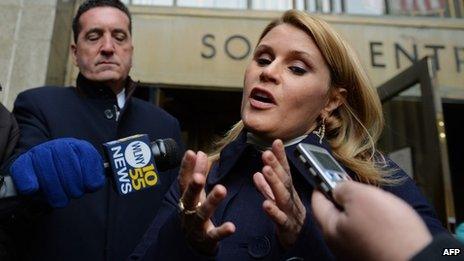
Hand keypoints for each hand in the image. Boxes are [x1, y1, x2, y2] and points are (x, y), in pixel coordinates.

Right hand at [10, 138, 104, 207]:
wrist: (44, 177)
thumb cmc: (70, 179)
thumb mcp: (87, 177)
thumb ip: (94, 179)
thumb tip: (94, 184)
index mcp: (78, 146)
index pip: (86, 154)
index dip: (89, 173)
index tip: (89, 187)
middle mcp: (59, 145)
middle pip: (66, 162)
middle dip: (72, 184)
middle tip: (74, 194)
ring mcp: (39, 151)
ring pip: (46, 168)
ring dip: (55, 189)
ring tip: (60, 199)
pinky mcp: (22, 162)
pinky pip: (23, 170)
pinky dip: (28, 181)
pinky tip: (34, 189)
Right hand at [178, 150, 234, 254]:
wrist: (192, 242)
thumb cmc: (194, 211)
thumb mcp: (196, 192)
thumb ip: (198, 172)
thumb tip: (199, 152)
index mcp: (186, 197)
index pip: (183, 180)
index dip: (186, 167)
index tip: (190, 153)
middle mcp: (188, 210)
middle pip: (189, 197)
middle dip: (194, 186)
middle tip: (199, 177)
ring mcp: (196, 225)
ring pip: (202, 213)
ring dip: (211, 202)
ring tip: (222, 189)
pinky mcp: (206, 239)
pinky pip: (214, 235)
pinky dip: (222, 231)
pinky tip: (231, 227)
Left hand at [253, 139, 305, 248]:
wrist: (299, 241)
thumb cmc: (288, 216)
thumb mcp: (275, 199)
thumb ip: (266, 187)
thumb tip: (257, 173)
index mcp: (288, 190)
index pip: (284, 171)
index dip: (280, 157)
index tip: (276, 142)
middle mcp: (291, 198)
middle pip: (284, 180)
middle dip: (276, 166)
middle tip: (267, 153)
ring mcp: (290, 211)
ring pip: (283, 196)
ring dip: (274, 182)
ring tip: (266, 170)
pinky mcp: (286, 226)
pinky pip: (280, 219)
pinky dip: (273, 211)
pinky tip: (265, 204)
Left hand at [311, 181, 431, 260]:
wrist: (418, 259)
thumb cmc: (390, 233)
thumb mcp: (362, 197)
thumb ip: (343, 188)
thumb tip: (336, 187)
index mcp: (330, 229)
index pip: (317, 201)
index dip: (322, 183)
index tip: (327, 172)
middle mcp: (339, 243)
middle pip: (334, 212)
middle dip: (344, 196)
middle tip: (356, 184)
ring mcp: (354, 250)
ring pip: (351, 222)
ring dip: (360, 209)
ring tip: (376, 201)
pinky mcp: (371, 253)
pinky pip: (365, 232)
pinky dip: (372, 222)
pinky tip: (385, 218)